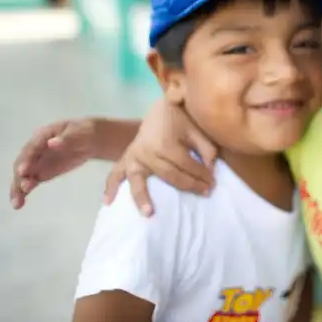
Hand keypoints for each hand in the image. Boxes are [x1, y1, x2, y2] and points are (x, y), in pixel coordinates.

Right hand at [11, 119, 96, 208]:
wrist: (90, 139)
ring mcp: (37, 161)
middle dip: (21, 176)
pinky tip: (19, 204)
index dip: (27, 159)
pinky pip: (30, 181)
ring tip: (17, 203)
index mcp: (44, 135)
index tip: (23, 171)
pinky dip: (23, 192)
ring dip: (18, 187)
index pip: (32, 148)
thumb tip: (52, 143)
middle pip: (24, 162)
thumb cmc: (85, 133)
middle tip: (25, 188)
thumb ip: (67, 140)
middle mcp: (36, 148)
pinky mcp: (41, 172)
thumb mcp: (80, 133)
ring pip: (23, 174)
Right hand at [104, 100, 217, 216]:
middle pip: (169, 176)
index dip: (202, 175)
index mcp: (165, 143)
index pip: (187, 166)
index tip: (213, 182)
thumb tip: (210, 169)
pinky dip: (110, 188)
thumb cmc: (181, 118)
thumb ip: (206, 149)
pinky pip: (115, 174)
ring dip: (142, 198)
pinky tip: (108, 202)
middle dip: (190, 186)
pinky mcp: (126, 158)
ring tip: (148, 214)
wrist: (160, 107)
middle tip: (205, 193)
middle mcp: (147, 152)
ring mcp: (134, 156)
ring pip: (138, 180)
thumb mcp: (197, 129)